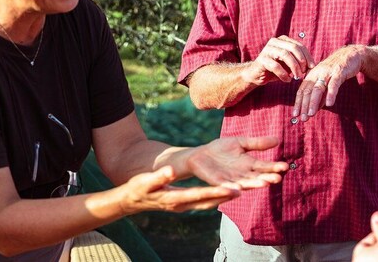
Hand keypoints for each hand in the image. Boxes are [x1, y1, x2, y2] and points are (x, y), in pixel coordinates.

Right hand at [115, 166, 240, 213]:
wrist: (132, 201)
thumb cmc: (138, 189)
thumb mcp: (146, 181)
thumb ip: (159, 176)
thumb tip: (170, 170)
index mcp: (174, 199)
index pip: (200, 195)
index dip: (217, 193)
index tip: (233, 189)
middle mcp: (182, 205)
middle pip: (208, 201)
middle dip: (226, 196)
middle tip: (245, 189)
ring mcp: (183, 206)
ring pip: (208, 203)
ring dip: (223, 197)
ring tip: (241, 189)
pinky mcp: (184, 203)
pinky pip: (203, 201)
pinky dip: (215, 196)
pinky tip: (224, 190)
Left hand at [186, 136, 287, 188]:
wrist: (201, 155)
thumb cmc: (221, 149)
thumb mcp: (241, 143)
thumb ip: (257, 143)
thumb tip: (278, 139)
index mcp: (249, 164)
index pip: (264, 166)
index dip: (274, 167)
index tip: (285, 166)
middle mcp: (243, 174)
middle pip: (257, 177)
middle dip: (267, 178)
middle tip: (277, 178)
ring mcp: (231, 180)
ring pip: (245, 183)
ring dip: (254, 184)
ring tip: (264, 183)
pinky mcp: (218, 182)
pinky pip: (226, 186)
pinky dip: (232, 188)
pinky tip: (239, 189)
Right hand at [245, 36, 313, 84]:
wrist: (256, 74)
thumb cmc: (275, 69)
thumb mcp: (288, 63)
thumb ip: (298, 61)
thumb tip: (312, 65)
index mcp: (282, 40)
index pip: (299, 45)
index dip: (307, 56)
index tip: (312, 67)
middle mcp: (274, 42)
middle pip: (293, 48)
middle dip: (301, 61)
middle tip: (304, 72)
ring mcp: (267, 49)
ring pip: (285, 54)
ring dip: (294, 67)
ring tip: (297, 77)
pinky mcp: (262, 60)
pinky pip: (276, 66)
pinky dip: (284, 74)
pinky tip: (287, 80)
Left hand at [293, 45, 363, 120]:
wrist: (350, 55)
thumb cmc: (336, 70)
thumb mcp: (325, 82)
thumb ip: (320, 96)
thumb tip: (314, 110)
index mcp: (311, 75)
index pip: (301, 90)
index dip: (298, 103)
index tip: (295, 114)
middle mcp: (317, 73)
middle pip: (307, 91)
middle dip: (304, 105)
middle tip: (302, 118)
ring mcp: (327, 73)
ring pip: (318, 88)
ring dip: (313, 102)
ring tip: (311, 114)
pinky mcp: (339, 72)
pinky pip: (334, 84)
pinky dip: (331, 94)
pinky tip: (329, 104)